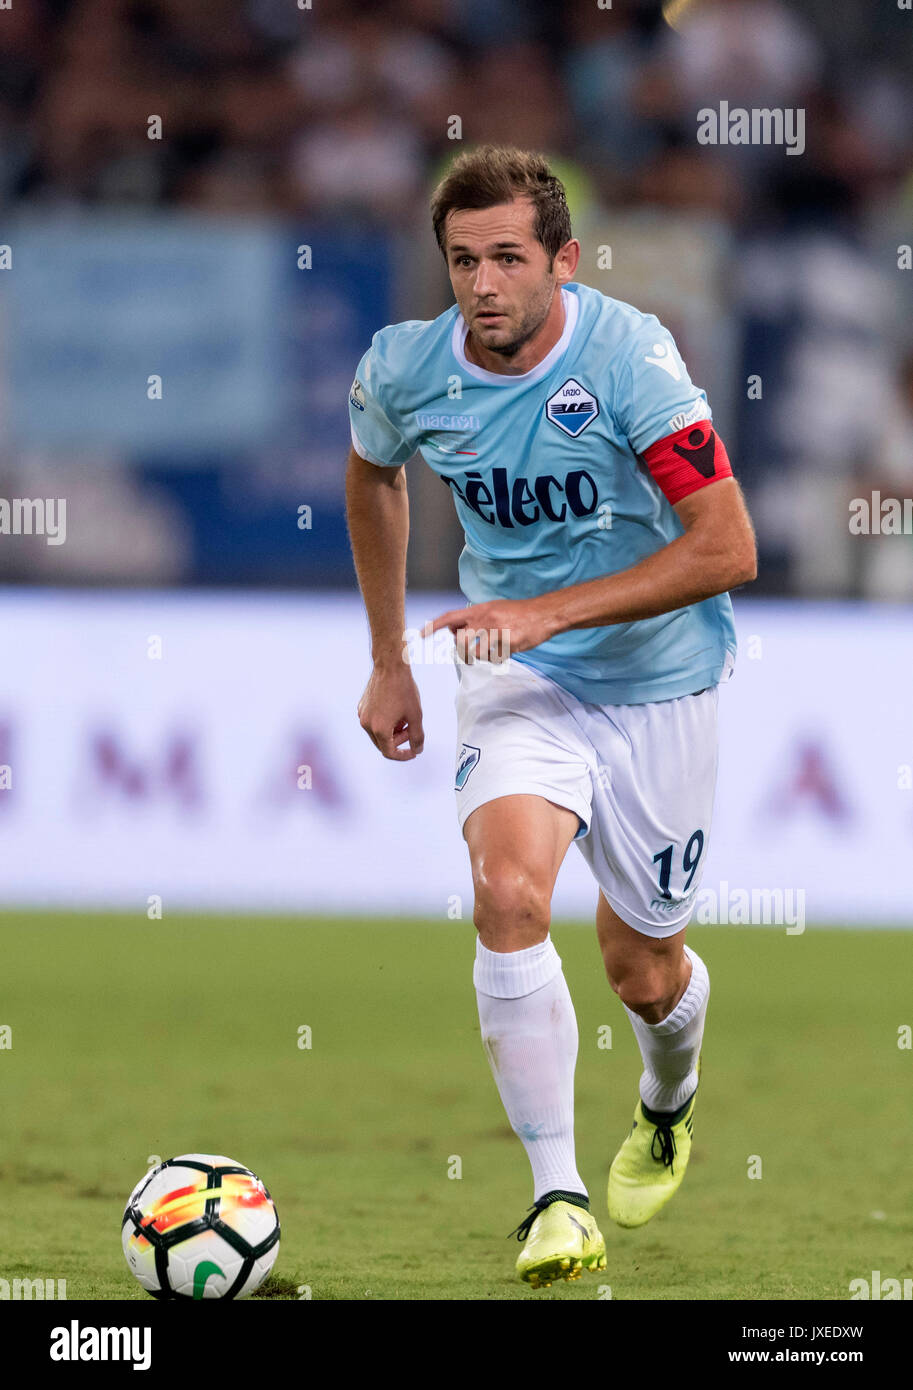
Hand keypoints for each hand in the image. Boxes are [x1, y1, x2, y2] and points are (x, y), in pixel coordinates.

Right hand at [357, 662, 424, 760]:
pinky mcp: (362, 707)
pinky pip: (373, 722)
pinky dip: (385, 723)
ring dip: (392, 732)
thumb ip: (417, 736)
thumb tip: (417, 750)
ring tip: (404, 718)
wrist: (390, 666)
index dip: (403, 755)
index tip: (413, 751)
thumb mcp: (416, 715)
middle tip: (411, 729)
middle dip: (399, 741)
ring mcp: (362, 715)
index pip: (389, 752)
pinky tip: (395, 711)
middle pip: (383, 744)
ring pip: (378, 733)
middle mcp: (367, 724)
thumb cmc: (403, 688)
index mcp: (379, 728)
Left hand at [423, 597, 555, 662]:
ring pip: (476, 653)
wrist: (543, 614)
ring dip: (482, 656)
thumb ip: (473, 618)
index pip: (450, 617)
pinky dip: (497, 658)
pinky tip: (506, 649)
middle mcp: (485, 619)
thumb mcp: (492, 609)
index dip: (433, 626)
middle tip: (470, 653)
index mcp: (479, 609)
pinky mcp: (507, 642)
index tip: (420, 635)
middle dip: (462, 651)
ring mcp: (496, 631)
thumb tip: (454, 631)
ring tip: (494, 649)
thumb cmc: (517, 613)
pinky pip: (494, 658)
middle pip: (460, 642)